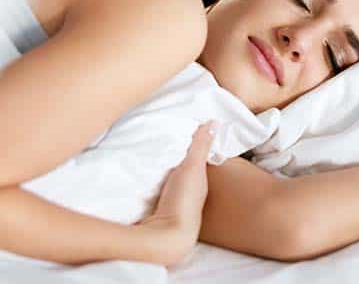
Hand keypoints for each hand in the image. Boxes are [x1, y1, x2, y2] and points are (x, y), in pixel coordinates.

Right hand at [134, 120, 215, 265]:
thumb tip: (214, 121)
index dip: (192, 146)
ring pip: (171, 182)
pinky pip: (157, 192)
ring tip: (151, 154)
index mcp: (200, 182)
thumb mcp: (193, 168)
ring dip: (164, 171)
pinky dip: (154, 183)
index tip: (183, 130)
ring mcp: (175, 204)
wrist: (168, 236)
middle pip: (184, 171)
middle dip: (177, 159)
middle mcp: (190, 193)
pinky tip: (144, 178)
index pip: (198, 160)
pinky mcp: (159, 212)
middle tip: (163, 139)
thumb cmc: (184, 201)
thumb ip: (200, 146)